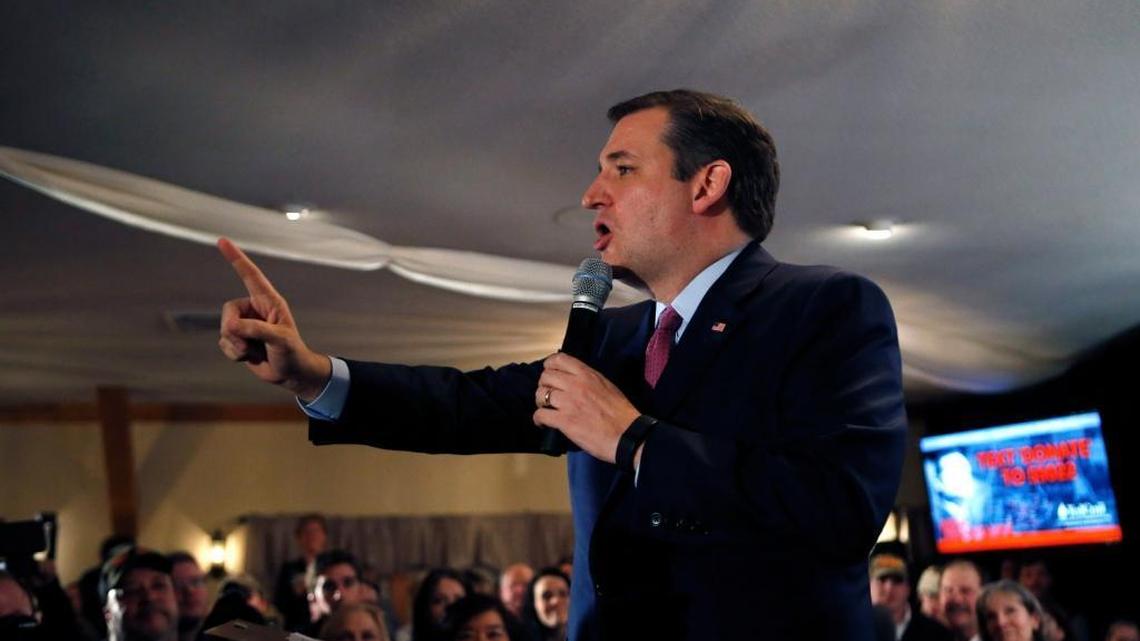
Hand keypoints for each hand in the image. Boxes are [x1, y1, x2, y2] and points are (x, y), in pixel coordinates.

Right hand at [217, 238, 330, 400]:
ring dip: (236, 345)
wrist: (290, 374)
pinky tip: (249, 357)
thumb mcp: (280, 340)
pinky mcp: (238, 340)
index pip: (250, 276)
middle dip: (233, 329)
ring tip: (254, 352)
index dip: (236, 258)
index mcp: (269, 302)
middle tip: (247, 345)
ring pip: (224, 329)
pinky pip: (224, 343)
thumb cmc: (292, 353)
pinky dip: (234, 353)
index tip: (222, 241)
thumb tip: (231, 326)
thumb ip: (257, 330)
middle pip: (228, 310)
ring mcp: (245, 325)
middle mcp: (254, 310)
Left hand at [533, 353, 639, 462]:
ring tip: (546, 409)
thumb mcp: (607, 386)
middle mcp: (575, 385)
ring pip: (540, 394)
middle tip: (548, 396)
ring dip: (540, 402)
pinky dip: (538, 419)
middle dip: (544, 386)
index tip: (550, 374)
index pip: (559, 359)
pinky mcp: (564, 421)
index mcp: (587, 374)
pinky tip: (543, 423)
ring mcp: (568, 402)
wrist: (628, 435)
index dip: (550, 366)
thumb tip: (575, 380)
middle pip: (545, 377)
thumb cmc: (622, 413)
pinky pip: (540, 415)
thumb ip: (589, 380)